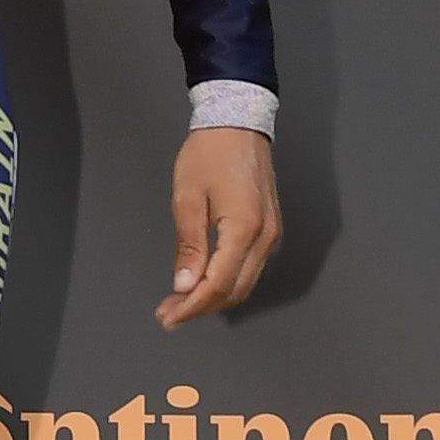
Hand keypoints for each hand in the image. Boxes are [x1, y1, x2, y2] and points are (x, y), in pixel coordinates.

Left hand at [158, 125, 280, 325]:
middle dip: (201, 307)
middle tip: (168, 313)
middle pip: (235, 291)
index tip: (167, 316)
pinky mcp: (270, 229)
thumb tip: (185, 286)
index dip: (192, 306)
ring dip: (214, 298)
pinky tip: (203, 281)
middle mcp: (265, 237)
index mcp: (244, 228)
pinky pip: (250, 268)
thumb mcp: (187, 197)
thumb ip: (189, 246)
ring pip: (245, 283)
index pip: (218, 284)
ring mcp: (272, 234)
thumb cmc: (209, 153)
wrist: (238, 123)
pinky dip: (227, 282)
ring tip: (180, 301)